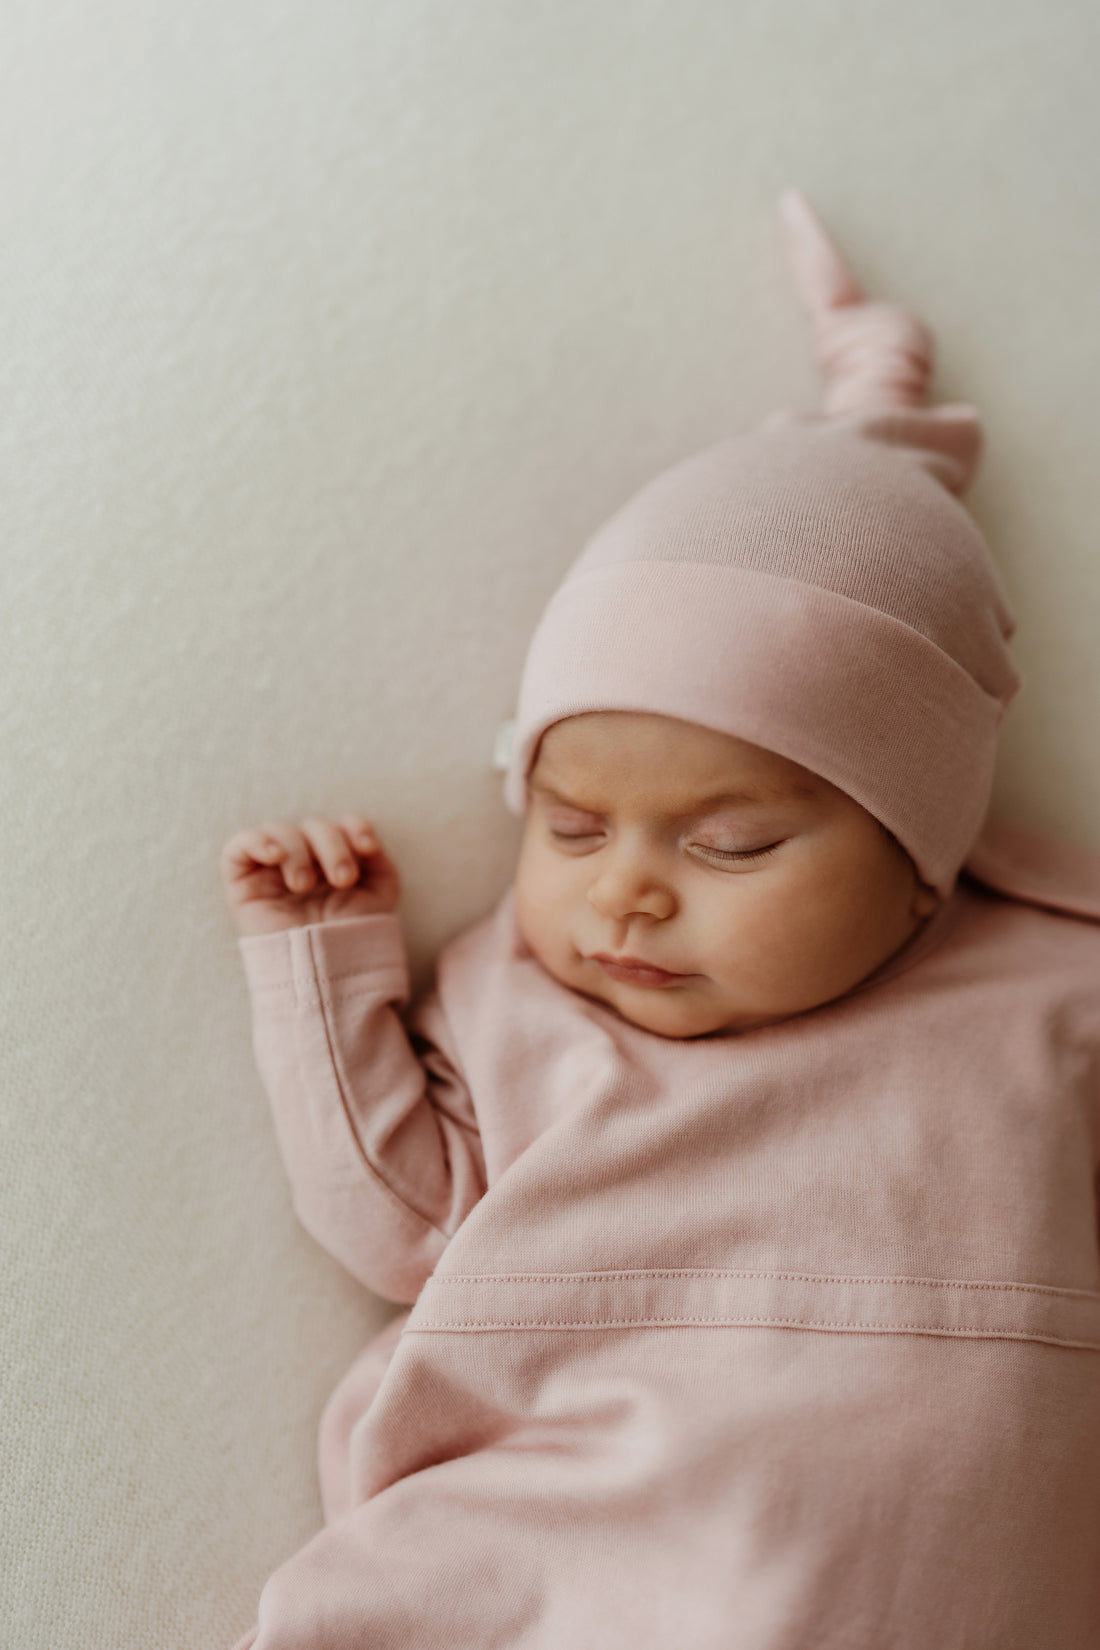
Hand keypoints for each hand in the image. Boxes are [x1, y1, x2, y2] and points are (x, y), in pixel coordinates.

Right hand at [220, 815, 400, 936]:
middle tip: (341, 880)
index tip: (368, 849)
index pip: (340, 825)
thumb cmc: (352, 936)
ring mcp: (271, 871)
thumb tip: (363, 838)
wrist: (328, 973)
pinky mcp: (243, 884)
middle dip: (332, 847)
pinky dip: (257, 841)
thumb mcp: (378, 894)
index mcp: (332, 861)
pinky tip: (276, 856)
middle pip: (314, 826)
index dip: (354, 827)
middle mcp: (303, 861)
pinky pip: (238, 847)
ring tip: (304, 886)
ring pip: (280, 829)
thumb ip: (377, 859)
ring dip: (298, 849)